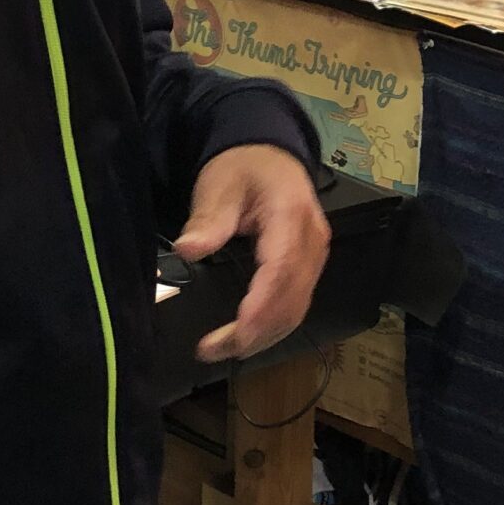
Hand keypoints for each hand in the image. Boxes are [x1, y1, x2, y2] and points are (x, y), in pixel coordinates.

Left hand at [176, 144, 329, 363]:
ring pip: (298, 308)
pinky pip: (298, 303)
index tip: (234, 335)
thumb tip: (187, 249)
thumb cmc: (242, 168)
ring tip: (225, 350)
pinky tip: (249, 336)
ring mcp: (315, 255)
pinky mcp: (311, 265)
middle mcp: (312, 240)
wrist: (268, 153)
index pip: (281, 271)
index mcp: (290, 216)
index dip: (260, 309)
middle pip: (292, 299)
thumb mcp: (219, 184)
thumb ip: (207, 219)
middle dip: (256, 333)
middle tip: (213, 351)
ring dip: (265, 336)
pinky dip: (274, 326)